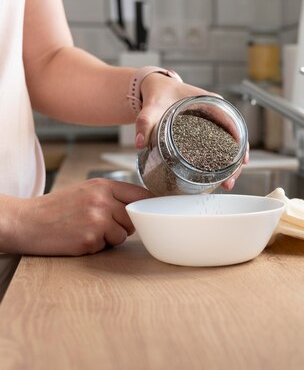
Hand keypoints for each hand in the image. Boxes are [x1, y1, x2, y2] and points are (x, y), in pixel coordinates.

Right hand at [0, 179, 152, 255]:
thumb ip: (113, 196)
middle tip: (102, 224)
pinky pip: (106, 246)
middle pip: (134, 218)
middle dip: (123, 225)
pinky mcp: (90, 239)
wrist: (26, 222)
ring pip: (123, 235)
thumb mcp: (87, 191)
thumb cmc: (58, 208)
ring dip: (110, 238)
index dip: (146, 206)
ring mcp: (97, 220)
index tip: (148, 212)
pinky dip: (96, 246)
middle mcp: (103, 201)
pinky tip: (79, 238)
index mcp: (104, 186)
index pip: (141, 194)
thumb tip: (142, 206)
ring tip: (88, 230)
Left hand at [135, 74, 248, 189]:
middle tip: (230, 181)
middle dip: (236, 161)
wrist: (154, 88)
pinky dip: (223, 160)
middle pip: (236, 138)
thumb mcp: (151, 107)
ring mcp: (214, 121)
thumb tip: (140, 143)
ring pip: (230, 144)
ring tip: (227, 183)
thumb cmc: (157, 94)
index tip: (241, 161)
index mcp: (211, 102)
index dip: (240, 144)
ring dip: (231, 164)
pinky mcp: (208, 129)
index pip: (234, 124)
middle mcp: (217, 111)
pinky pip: (221, 145)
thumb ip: (144, 123)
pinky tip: (220, 176)